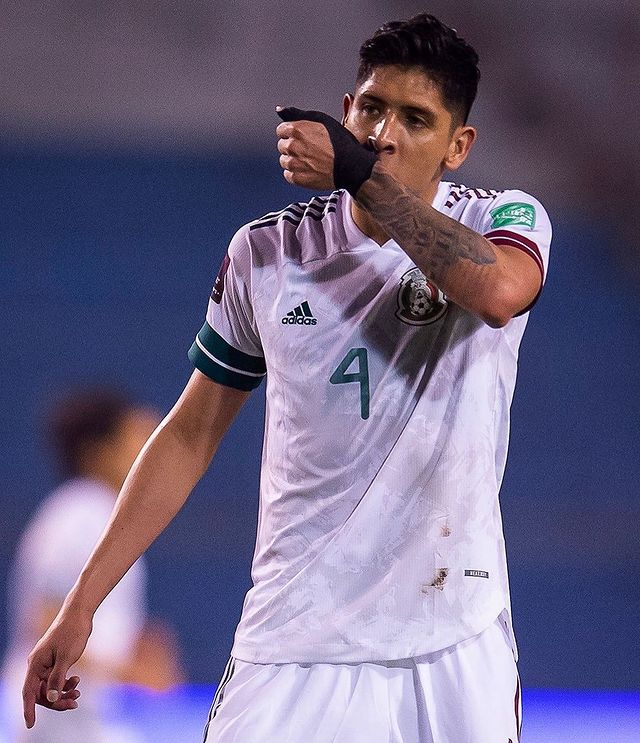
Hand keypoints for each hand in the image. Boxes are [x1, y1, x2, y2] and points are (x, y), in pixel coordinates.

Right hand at [22, 606, 92, 728]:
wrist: (79, 613)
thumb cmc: (72, 632)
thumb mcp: (67, 658)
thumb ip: (57, 679)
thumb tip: (50, 698)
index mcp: (36, 664)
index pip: (28, 692)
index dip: (28, 709)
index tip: (30, 725)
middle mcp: (38, 664)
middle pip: (41, 692)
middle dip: (56, 700)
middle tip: (74, 702)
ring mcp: (46, 662)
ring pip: (50, 686)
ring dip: (62, 693)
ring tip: (77, 693)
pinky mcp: (55, 660)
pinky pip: (56, 678)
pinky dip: (65, 683)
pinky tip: (76, 682)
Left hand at [276, 107, 376, 194]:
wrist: (351, 166)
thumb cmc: (340, 142)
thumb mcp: (322, 120)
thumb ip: (298, 114)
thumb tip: (280, 110)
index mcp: (296, 129)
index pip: (281, 130)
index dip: (292, 133)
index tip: (303, 138)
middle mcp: (292, 146)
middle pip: (282, 146)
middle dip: (293, 147)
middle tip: (309, 150)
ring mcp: (293, 163)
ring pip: (284, 161)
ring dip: (294, 160)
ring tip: (310, 161)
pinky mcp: (297, 178)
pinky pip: (288, 175)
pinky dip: (296, 173)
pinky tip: (309, 170)